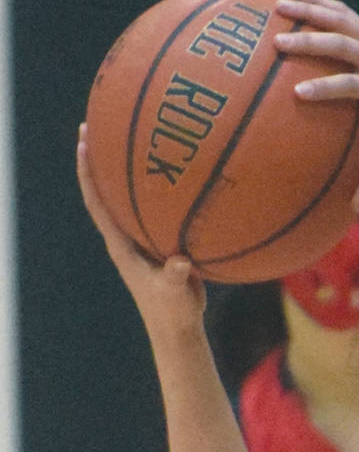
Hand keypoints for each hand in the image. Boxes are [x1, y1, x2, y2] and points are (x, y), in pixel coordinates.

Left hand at [78, 128, 205, 337]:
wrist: (178, 327)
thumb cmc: (173, 312)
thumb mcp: (174, 294)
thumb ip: (176, 277)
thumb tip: (181, 262)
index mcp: (120, 245)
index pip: (97, 202)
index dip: (87, 172)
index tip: (83, 142)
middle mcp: (125, 237)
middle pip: (106, 191)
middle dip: (99, 158)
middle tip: (99, 124)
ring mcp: (142, 240)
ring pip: (129, 198)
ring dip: (127, 170)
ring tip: (135, 137)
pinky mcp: (160, 244)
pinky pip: (156, 209)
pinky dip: (162, 190)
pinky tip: (180, 174)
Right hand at [273, 0, 358, 211]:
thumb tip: (357, 208)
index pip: (353, 86)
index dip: (327, 89)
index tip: (299, 93)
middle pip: (344, 46)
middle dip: (311, 44)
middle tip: (278, 44)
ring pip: (342, 19)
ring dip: (310, 10)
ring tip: (277, 5)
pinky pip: (344, 12)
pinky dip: (319, 1)